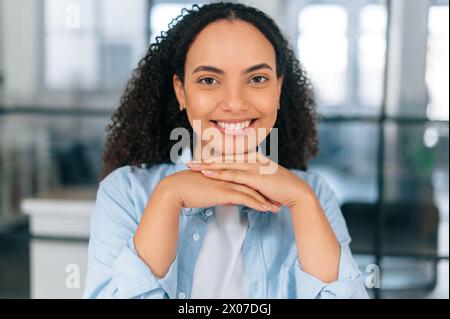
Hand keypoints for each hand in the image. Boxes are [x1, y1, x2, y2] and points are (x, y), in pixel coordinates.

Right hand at [159, 169, 280, 212]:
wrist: (175, 190)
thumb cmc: (187, 190)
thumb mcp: (207, 190)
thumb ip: (220, 192)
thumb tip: (229, 199)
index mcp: (224, 173)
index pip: (245, 178)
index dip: (258, 186)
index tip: (268, 192)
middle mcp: (228, 175)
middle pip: (252, 183)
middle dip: (266, 192)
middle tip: (278, 198)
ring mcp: (227, 182)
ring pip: (252, 191)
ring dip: (266, 200)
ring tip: (276, 207)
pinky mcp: (224, 192)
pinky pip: (245, 198)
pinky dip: (258, 204)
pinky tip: (266, 210)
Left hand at [187, 152, 313, 208]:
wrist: (295, 191)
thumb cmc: (279, 188)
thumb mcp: (262, 181)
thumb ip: (250, 179)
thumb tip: (239, 185)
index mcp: (253, 158)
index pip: (228, 158)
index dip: (211, 160)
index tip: (197, 162)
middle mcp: (251, 159)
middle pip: (223, 159)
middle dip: (204, 161)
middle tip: (188, 163)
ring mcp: (253, 166)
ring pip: (226, 165)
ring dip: (207, 166)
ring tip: (192, 168)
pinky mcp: (255, 176)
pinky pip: (233, 174)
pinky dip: (219, 173)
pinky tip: (207, 173)